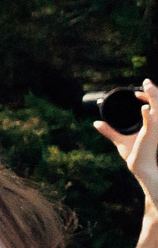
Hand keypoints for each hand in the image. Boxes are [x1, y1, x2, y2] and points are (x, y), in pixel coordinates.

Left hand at [92, 79, 157, 200]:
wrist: (140, 166)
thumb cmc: (134, 155)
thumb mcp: (120, 139)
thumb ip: (109, 131)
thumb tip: (96, 123)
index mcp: (152, 124)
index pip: (154, 106)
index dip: (149, 96)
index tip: (137, 93)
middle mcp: (156, 124)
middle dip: (153, 91)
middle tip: (146, 81)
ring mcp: (154, 129)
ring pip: (157, 109)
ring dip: (154, 97)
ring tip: (147, 86)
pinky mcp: (150, 135)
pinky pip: (151, 123)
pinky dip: (147, 115)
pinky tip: (143, 108)